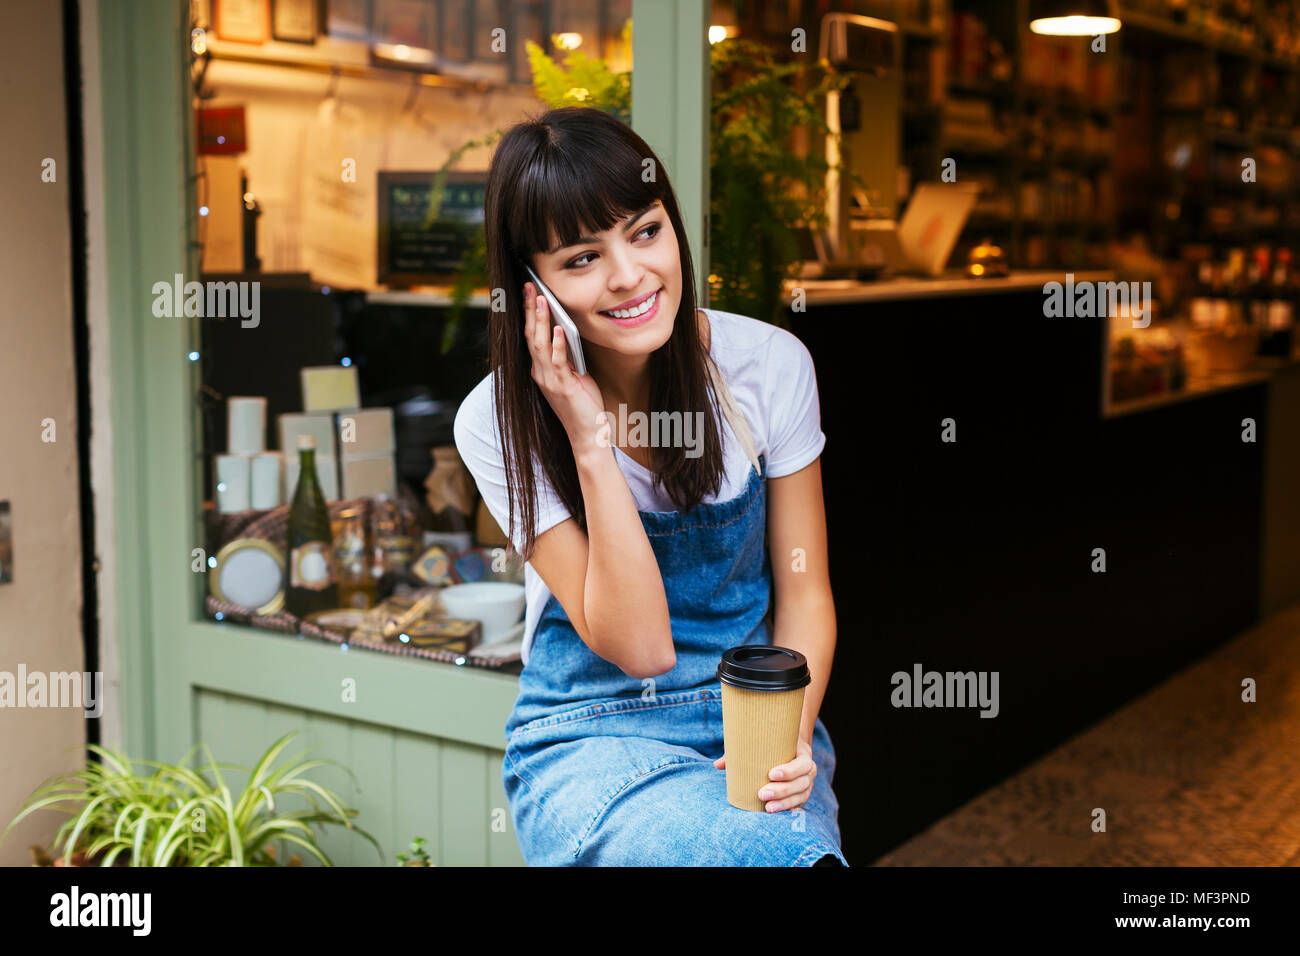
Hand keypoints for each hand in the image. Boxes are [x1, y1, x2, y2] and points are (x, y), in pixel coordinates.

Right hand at [523, 281, 606, 456]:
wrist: (587, 434)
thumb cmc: (582, 404)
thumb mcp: (574, 375)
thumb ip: (568, 356)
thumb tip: (568, 330)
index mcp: (540, 369)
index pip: (530, 335)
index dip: (528, 313)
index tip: (528, 291)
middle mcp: (540, 373)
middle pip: (530, 335)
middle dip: (529, 309)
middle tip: (528, 285)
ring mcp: (549, 380)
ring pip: (540, 345)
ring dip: (540, 320)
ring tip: (540, 299)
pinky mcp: (563, 387)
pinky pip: (558, 361)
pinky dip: (558, 344)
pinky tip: (559, 329)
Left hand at [713, 737, 816, 812]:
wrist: (792, 746)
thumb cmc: (774, 744)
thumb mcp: (762, 742)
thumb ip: (741, 751)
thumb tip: (717, 765)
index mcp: (803, 753)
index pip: (802, 763)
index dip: (789, 771)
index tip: (770, 774)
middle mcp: (809, 769)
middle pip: (801, 783)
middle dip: (782, 790)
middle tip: (762, 794)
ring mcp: (807, 783)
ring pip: (801, 795)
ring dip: (785, 803)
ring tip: (768, 808)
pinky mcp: (802, 794)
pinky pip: (800, 803)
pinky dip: (790, 808)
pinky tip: (778, 813)